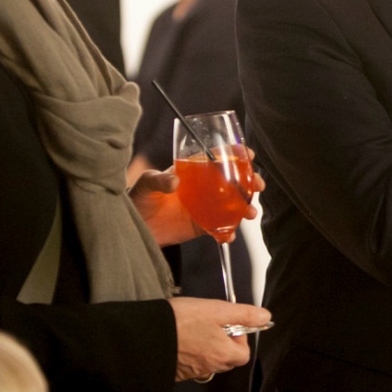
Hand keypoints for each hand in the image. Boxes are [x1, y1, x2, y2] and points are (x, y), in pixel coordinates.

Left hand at [131, 158, 264, 246]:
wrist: (132, 227)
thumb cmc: (137, 198)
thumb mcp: (145, 183)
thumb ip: (159, 180)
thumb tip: (175, 181)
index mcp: (192, 171)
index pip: (217, 158)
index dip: (235, 154)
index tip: (248, 155)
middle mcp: (203, 187)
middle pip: (233, 181)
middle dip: (250, 181)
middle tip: (258, 185)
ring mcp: (204, 207)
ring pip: (233, 205)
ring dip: (246, 207)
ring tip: (250, 213)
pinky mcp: (202, 227)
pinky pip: (221, 229)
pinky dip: (228, 233)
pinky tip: (228, 236)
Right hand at [169, 296, 270, 379]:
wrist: (146, 336)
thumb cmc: (182, 321)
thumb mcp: (217, 310)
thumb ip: (244, 314)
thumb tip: (265, 317)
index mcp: (223, 354)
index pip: (243, 353)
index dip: (240, 338)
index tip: (228, 324)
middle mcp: (210, 367)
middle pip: (227, 359)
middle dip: (223, 343)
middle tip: (210, 325)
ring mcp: (192, 372)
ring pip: (209, 362)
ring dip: (207, 348)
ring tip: (193, 330)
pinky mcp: (176, 373)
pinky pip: (191, 365)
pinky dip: (190, 354)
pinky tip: (181, 340)